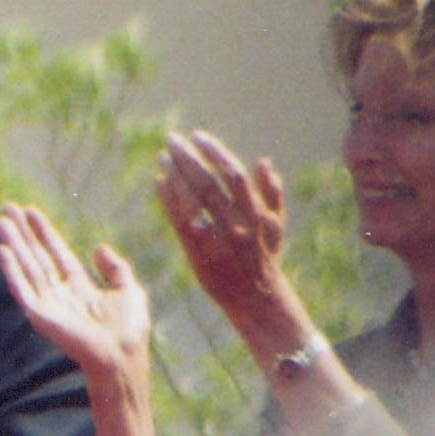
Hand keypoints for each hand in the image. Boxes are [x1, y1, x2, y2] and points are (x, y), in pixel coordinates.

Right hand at [0, 204, 152, 387]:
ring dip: (13, 243)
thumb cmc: (129, 331)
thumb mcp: (129, 290)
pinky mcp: (38, 315)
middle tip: (7, 207)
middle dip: (23, 232)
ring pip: (27, 266)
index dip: (44, 232)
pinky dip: (11, 269)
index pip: (56, 253)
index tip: (31, 210)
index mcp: (79, 286)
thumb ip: (116, 268)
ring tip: (1, 221)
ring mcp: (47, 303)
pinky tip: (3, 250)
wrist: (121, 356)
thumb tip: (98, 247)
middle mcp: (59, 292)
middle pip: (37, 255)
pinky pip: (21, 288)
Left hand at [156, 130, 311, 354]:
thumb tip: (264, 162)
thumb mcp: (276, 227)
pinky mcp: (198, 255)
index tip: (198, 135)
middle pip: (209, 185)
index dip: (215, 152)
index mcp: (258, 215)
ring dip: (175, 177)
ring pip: (192, 203)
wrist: (257, 300)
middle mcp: (238, 226)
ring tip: (162, 157)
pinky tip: (158, 182)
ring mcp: (217, 242)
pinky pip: (179, 224)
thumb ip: (272, 195)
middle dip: (189, 159)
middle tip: (172, 139)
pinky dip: (168, 201)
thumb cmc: (266, 259)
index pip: (234, 175)